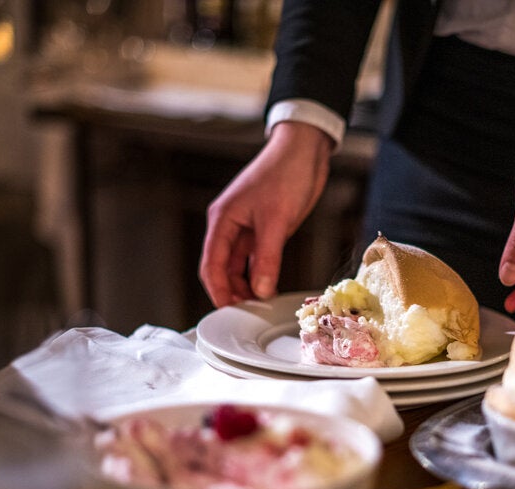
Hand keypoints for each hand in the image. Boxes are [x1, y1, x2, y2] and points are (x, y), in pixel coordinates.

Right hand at [199, 122, 332, 307]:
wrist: (303, 150)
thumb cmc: (285, 174)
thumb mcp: (276, 220)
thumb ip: (267, 258)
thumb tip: (260, 290)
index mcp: (222, 220)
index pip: (211, 265)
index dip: (218, 291)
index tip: (228, 312)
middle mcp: (230, 225)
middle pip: (222, 268)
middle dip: (231, 292)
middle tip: (247, 313)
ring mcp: (247, 227)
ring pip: (238, 265)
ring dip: (246, 285)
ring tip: (259, 304)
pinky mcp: (264, 228)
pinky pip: (255, 257)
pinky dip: (260, 273)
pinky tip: (269, 287)